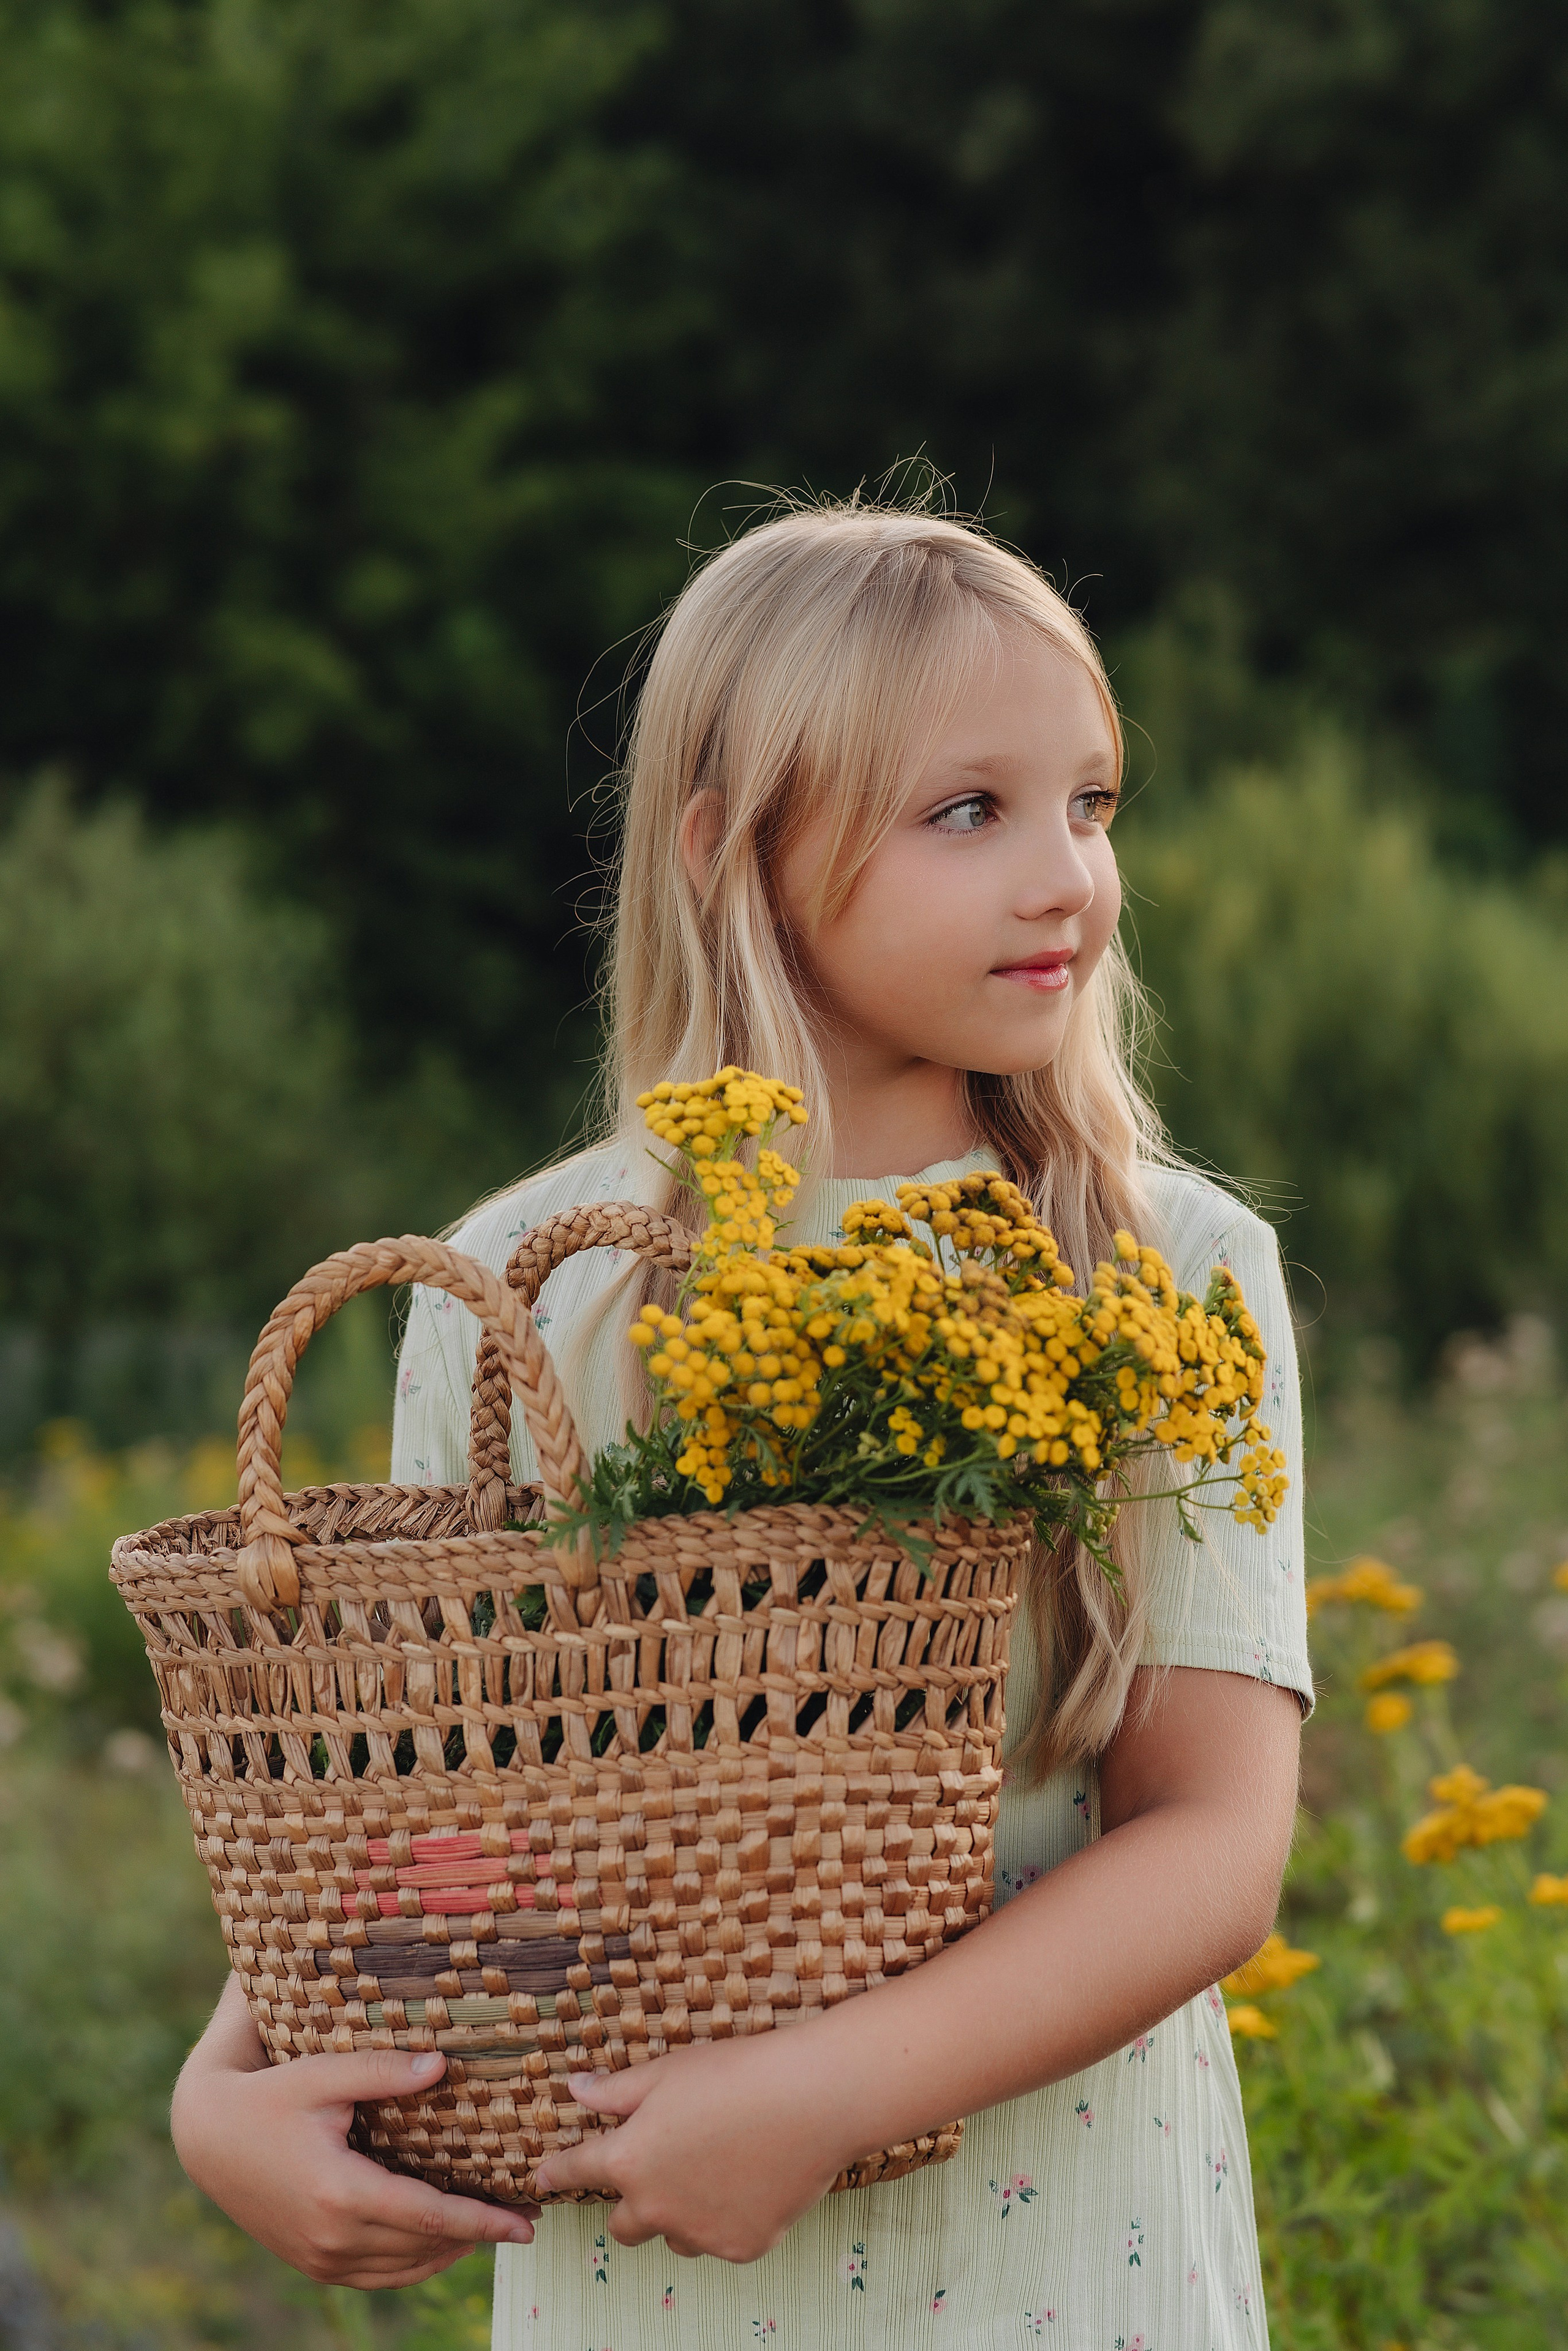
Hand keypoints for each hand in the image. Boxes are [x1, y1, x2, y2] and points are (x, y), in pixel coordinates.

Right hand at [171, 1973, 538, 2286]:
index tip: (526, 2221)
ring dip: (451, 2251)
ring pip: (404, 2268)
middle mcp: (333, 2237)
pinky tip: (443, 2243)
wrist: (208, 2137)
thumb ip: (383, 2072)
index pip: (430, 2216)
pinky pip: (378, 2276)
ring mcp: (320, 2257)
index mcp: (341, 2192)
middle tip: (526, 2216)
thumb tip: (442, 2065)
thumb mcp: (324, 2074)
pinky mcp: (313, 2262)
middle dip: (479, 2235)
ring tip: (494, 2227)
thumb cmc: (269, 2096)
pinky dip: (416, 2264)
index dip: (483, 2221)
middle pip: (425, 2246)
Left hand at [532, 2033, 850, 2262]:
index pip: (577, 2170)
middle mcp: (656, 2207)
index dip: (557, 2171)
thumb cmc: (738, 2074)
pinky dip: (726, 2219)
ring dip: (681, 2213)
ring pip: (675, 2235)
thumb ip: (617, 2091)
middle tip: (658, 2170)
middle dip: (631, 2202)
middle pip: (623, 2225)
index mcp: (630, 2159)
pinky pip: (720, 2241)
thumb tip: (577, 2090)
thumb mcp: (668, 2071)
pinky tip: (751, 2179)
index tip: (542, 2177)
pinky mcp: (741, 2248)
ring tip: (716, 2166)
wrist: (812, 2099)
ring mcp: (700, 2234)